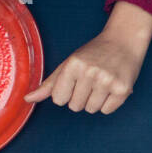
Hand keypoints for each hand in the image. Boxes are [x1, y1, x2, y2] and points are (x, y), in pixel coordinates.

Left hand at [24, 2, 151, 113]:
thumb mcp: (69, 63)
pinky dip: (108, 103)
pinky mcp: (123, 89)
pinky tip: (111, 88)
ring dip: (95, 100)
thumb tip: (28, 99)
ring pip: (91, 109)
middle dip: (81, 97)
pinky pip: (106, 110)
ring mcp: (107, 81)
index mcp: (73, 65)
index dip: (66, 93)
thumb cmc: (94, 53)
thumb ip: (49, 84)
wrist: (123, 41)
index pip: (59, 99)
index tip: (75, 81)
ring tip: (101, 84)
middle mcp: (90, 72)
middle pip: (75, 106)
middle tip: (91, 80)